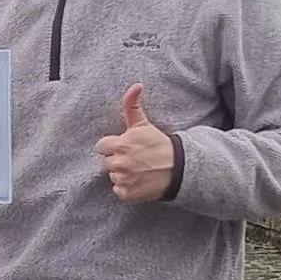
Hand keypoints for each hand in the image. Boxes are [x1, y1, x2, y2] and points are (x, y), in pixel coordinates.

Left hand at [95, 83, 177, 205]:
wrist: (179, 168)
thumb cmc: (159, 145)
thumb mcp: (144, 124)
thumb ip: (132, 105)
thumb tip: (136, 85)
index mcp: (120, 145)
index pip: (101, 147)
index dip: (112, 146)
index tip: (124, 147)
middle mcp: (119, 164)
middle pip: (106, 163)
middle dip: (117, 160)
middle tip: (134, 158)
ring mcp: (124, 180)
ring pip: (113, 177)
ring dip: (122, 174)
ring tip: (139, 169)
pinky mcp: (129, 194)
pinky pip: (119, 191)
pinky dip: (127, 188)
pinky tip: (139, 181)